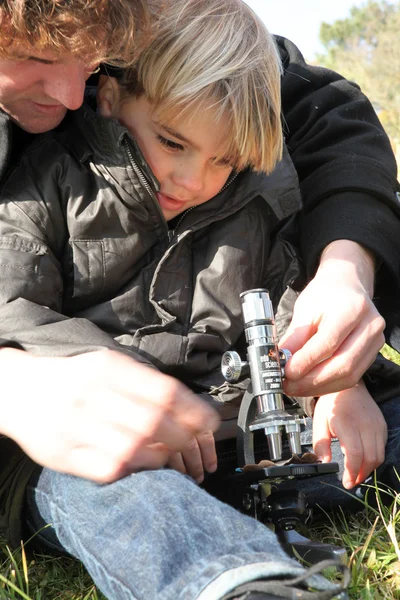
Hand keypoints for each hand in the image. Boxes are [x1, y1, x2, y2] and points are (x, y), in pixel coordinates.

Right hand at [0, 348, 219, 482]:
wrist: (20, 390)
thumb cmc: (75, 377)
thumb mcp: (107, 363)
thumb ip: (143, 380)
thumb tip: (188, 402)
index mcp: (107, 368)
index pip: (163, 391)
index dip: (194, 409)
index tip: (210, 421)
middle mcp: (92, 395)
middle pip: (152, 422)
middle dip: (183, 436)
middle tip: (193, 440)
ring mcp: (76, 427)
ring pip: (133, 448)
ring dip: (162, 455)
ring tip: (171, 453)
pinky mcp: (64, 454)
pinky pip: (110, 468)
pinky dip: (135, 469)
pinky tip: (144, 462)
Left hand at [280, 240, 384, 396]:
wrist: (347, 286)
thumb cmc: (325, 294)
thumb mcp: (305, 309)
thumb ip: (295, 336)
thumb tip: (281, 361)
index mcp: (352, 309)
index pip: (328, 343)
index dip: (306, 361)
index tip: (286, 372)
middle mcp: (370, 326)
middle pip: (342, 364)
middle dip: (311, 380)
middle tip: (288, 385)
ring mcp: (376, 341)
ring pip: (349, 376)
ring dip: (319, 387)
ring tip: (296, 387)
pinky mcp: (373, 354)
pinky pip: (352, 377)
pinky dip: (329, 385)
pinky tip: (311, 385)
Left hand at [312, 380, 386, 488]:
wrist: (348, 387)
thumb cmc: (331, 405)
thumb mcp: (318, 421)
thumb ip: (320, 443)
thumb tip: (324, 462)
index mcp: (347, 423)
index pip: (355, 454)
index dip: (352, 472)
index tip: (346, 482)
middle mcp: (365, 425)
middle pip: (370, 458)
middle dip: (361, 475)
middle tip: (350, 482)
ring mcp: (376, 425)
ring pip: (379, 456)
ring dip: (369, 469)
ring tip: (356, 474)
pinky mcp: (382, 426)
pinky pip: (382, 447)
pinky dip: (374, 458)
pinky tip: (363, 460)